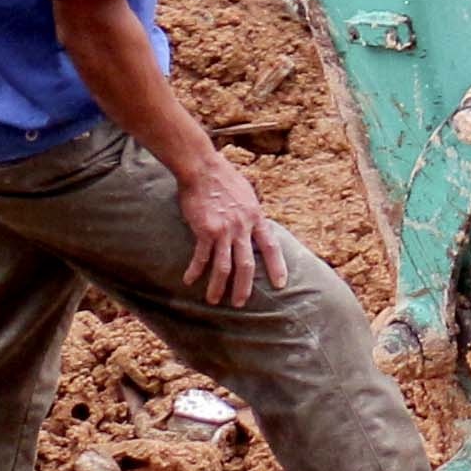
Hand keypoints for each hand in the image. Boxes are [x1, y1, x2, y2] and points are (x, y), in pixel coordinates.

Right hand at [175, 149, 275, 309]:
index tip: (280, 284)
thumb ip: (250, 211)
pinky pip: (201, 257)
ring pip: (224, 266)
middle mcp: (243, 226)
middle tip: (241, 303)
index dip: (277, 266)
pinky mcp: (205, 230)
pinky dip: (196, 270)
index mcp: (256, 217)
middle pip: (247, 264)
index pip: (271, 246)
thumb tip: (254, 221)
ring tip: (214, 300)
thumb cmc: (224, 177)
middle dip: (244, 286)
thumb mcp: (247, 193)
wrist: (204, 168)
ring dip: (218, 286)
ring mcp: (225, 229)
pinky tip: (189, 280)